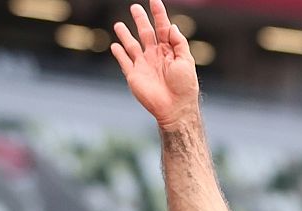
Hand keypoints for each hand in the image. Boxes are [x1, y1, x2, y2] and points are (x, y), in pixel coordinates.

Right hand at [111, 1, 199, 128]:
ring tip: (118, 24)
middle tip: (135, 7)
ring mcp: (144, 65)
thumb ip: (179, 43)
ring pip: (132, 45)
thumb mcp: (186, 61)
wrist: (175, 108)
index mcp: (170, 51)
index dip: (159, 14)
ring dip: (125, 35)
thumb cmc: (185, 86)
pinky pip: (124, 62)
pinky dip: (119, 53)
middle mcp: (156, 55)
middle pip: (146, 33)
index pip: (163, 27)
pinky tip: (115, 46)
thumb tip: (172, 25)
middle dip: (141, 20)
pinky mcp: (134, 75)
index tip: (154, 0)